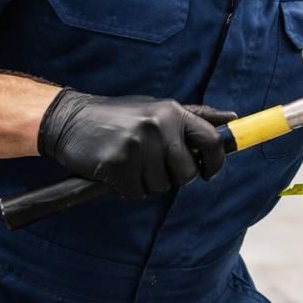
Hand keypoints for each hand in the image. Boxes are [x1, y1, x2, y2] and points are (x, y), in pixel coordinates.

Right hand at [38, 91, 237, 199]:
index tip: (208, 172)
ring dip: (147, 182)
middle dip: (173, 177)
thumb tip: (232, 119)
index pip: (212, 141)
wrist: (69, 119)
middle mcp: (159, 126)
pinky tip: (116, 171)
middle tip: (152, 165)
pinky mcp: (119, 164)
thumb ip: (194, 117)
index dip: (215, 162)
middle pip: (186, 173)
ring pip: (161, 186)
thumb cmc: (119, 117)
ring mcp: (139, 145)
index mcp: (172, 111)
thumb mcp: (157, 109)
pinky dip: (127, 189)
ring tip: (130, 162)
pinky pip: (137, 194)